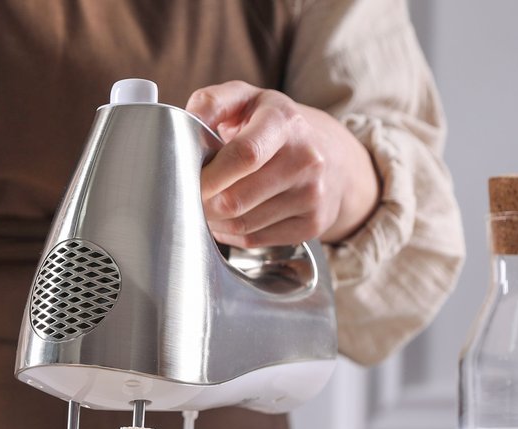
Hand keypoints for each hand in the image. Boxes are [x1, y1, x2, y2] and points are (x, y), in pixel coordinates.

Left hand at [186, 81, 379, 247]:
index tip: (186, 181)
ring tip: (211, 203)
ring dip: (214, 220)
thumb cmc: (274, 127)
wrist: (332, 155)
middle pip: (236, 200)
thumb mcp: (246, 99)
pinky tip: (231, 217)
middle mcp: (306, 158)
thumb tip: (185, 123)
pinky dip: (232, 234)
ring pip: (241, 225)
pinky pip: (254, 240)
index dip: (208, 177)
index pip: (245, 155)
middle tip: (192, 195)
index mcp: (284, 121)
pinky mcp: (313, 224)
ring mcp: (312, 194)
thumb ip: (211, 104)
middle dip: (203, 203)